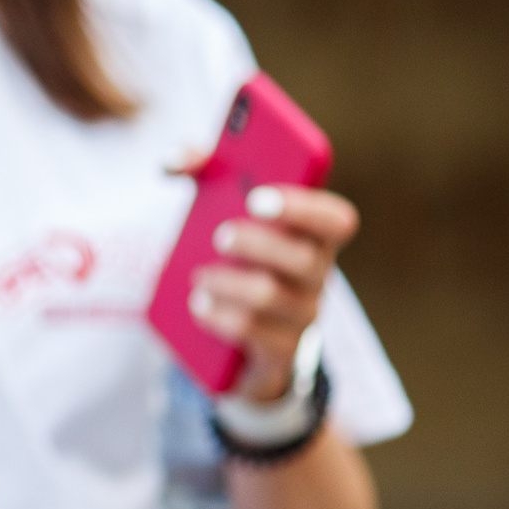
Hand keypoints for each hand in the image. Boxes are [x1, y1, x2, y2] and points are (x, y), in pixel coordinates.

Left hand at [188, 184, 359, 401]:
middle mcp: (316, 277)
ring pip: (269, 296)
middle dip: (257, 245)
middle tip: (220, 236)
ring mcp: (301, 316)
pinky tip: (198, 305)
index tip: (256, 197)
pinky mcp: (278, 350)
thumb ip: (204, 172)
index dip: (303, 207)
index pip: (336, 220)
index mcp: (312, 237)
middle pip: (302, 260)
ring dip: (226, 283)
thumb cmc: (238, 256)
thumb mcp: (223, 208)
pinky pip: (250, 332)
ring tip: (198, 277)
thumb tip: (172, 159)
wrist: (240, 335)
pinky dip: (218, 316)